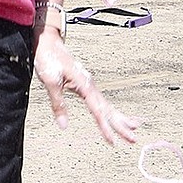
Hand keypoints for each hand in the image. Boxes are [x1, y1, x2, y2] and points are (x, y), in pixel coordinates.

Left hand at [33, 27, 138, 145]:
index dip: (105, 127)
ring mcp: (88, 84)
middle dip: (121, 125)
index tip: (113, 141)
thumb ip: (58, 104)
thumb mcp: (50, 82)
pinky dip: (109, 110)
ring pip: (106, 104)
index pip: (97, 111)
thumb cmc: (48, 58)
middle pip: (108, 109)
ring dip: (119, 117)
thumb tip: (64, 126)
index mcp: (84, 85)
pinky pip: (100, 100)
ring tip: (134, 127)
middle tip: (133, 139)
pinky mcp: (84, 85)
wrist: (48, 41)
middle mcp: (90, 85)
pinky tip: (112, 115)